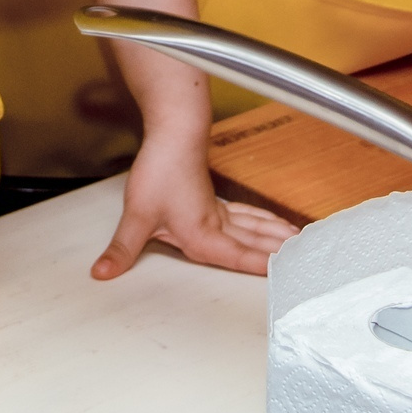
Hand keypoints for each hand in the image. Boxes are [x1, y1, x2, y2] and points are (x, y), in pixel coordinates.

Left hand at [92, 131, 297, 280]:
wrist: (173, 132)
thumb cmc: (161, 170)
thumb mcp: (138, 215)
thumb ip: (123, 249)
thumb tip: (102, 273)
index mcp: (203, 235)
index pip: (238, 258)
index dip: (262, 269)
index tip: (287, 280)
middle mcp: (217, 225)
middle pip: (255, 244)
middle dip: (280, 257)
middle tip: (309, 266)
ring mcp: (218, 211)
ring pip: (255, 228)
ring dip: (276, 238)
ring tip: (299, 245)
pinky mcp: (214, 200)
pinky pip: (246, 216)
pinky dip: (263, 223)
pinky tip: (269, 224)